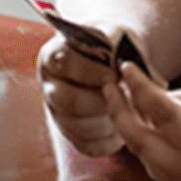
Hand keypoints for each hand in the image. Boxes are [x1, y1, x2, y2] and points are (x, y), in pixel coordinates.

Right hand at [38, 29, 140, 157]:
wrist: (120, 62)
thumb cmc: (116, 46)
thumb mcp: (115, 34)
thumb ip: (114, 41)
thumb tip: (119, 60)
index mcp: (53, 56)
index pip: (63, 63)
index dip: (91, 71)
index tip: (115, 73)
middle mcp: (50, 86)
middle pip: (68, 100)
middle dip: (102, 100)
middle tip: (126, 95)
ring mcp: (58, 114)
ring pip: (79, 127)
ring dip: (110, 121)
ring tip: (130, 109)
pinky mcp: (73, 136)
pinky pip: (89, 146)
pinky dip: (111, 139)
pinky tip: (125, 123)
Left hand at [104, 62, 180, 180]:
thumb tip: (161, 94)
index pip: (158, 109)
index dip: (138, 85)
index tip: (127, 68)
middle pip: (136, 138)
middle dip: (118, 108)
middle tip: (110, 85)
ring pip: (142, 155)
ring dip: (130, 128)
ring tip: (126, 101)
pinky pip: (156, 169)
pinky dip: (147, 146)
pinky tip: (150, 127)